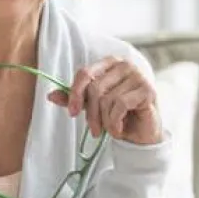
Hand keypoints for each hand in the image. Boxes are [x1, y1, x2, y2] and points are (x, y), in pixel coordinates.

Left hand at [46, 56, 162, 144]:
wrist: (141, 134)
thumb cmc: (117, 116)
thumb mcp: (92, 106)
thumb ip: (74, 99)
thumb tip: (50, 96)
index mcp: (109, 63)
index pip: (84, 73)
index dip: (75, 94)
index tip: (73, 112)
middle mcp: (124, 65)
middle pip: (95, 87)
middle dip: (91, 113)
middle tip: (94, 130)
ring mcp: (138, 75)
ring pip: (107, 98)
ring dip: (105, 120)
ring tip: (110, 128)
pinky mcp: (147, 89)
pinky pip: (120, 104)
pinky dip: (115, 122)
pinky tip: (119, 128)